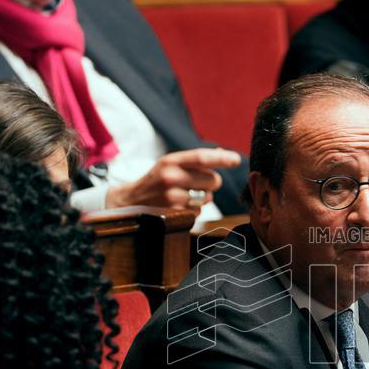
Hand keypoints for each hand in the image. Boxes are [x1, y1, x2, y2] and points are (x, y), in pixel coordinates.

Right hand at [104, 148, 240, 211]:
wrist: (131, 200)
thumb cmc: (156, 179)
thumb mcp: (170, 163)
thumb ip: (194, 159)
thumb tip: (223, 154)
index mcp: (171, 161)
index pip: (201, 157)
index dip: (222, 158)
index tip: (237, 160)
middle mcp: (171, 177)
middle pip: (213, 180)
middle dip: (211, 182)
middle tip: (197, 183)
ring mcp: (172, 198)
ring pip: (208, 198)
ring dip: (202, 197)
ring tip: (184, 194)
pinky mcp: (175, 214)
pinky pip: (199, 211)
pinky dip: (194, 209)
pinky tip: (179, 205)